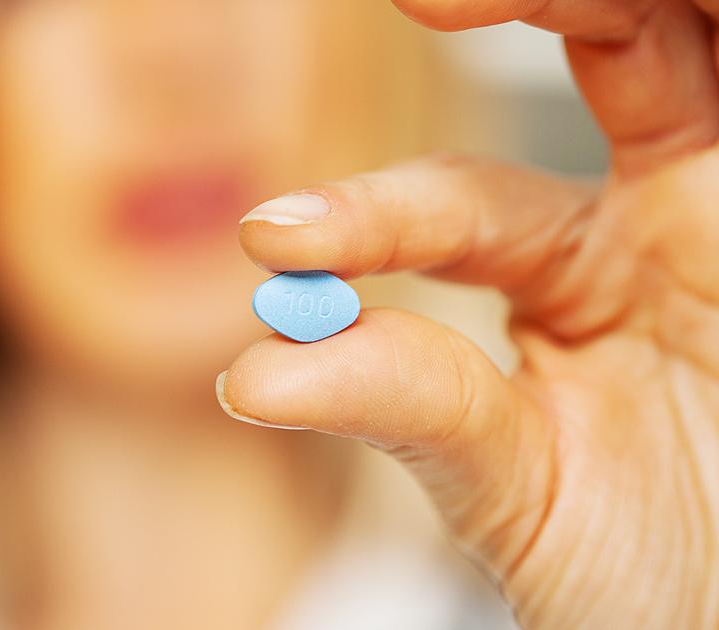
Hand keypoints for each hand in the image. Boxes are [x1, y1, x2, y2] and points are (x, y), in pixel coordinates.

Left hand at [217, 1, 718, 626]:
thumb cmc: (650, 578)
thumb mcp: (510, 489)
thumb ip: (408, 411)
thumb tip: (255, 369)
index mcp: (575, 270)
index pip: (463, 201)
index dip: (377, 214)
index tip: (276, 240)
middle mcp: (665, 217)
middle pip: (611, 40)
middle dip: (533, 1)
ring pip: (689, 39)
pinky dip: (707, 33)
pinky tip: (690, 18)